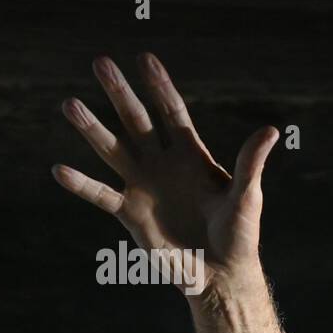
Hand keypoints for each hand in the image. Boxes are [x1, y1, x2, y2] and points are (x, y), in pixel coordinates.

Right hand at [52, 53, 277, 294]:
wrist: (221, 273)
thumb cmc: (239, 235)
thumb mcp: (247, 196)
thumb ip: (250, 163)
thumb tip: (271, 130)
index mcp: (191, 156)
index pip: (172, 113)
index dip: (159, 86)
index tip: (145, 58)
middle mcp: (163, 164)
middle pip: (136, 121)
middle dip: (119, 93)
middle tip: (101, 63)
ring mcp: (143, 186)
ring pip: (112, 149)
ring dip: (91, 128)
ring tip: (69, 104)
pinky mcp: (130, 213)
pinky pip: (101, 194)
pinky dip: (81, 184)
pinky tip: (60, 170)